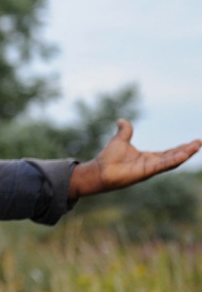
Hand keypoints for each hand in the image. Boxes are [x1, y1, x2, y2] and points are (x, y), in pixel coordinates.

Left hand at [70, 120, 201, 198]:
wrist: (99, 170)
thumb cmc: (108, 158)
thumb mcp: (120, 140)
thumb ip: (124, 130)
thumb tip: (121, 120)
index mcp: (148, 158)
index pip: (169, 153)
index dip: (181, 148)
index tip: (193, 142)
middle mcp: (152, 164)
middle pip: (174, 157)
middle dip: (187, 150)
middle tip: (199, 143)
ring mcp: (151, 168)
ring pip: (172, 161)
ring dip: (185, 154)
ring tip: (197, 145)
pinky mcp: (147, 171)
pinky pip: (164, 165)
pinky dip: (175, 159)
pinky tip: (185, 154)